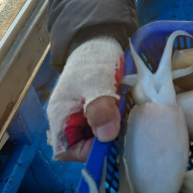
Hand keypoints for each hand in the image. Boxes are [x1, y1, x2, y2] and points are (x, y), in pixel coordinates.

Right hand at [47, 37, 123, 161]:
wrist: (101, 39)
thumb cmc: (93, 60)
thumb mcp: (96, 83)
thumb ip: (100, 109)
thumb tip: (107, 136)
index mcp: (61, 117)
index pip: (68, 151)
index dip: (88, 153)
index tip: (110, 142)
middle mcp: (71, 121)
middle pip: (87, 146)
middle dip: (108, 141)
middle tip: (127, 130)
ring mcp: (86, 116)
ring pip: (101, 136)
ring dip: (117, 131)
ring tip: (131, 120)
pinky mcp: (100, 110)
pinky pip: (109, 124)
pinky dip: (121, 121)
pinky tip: (131, 113)